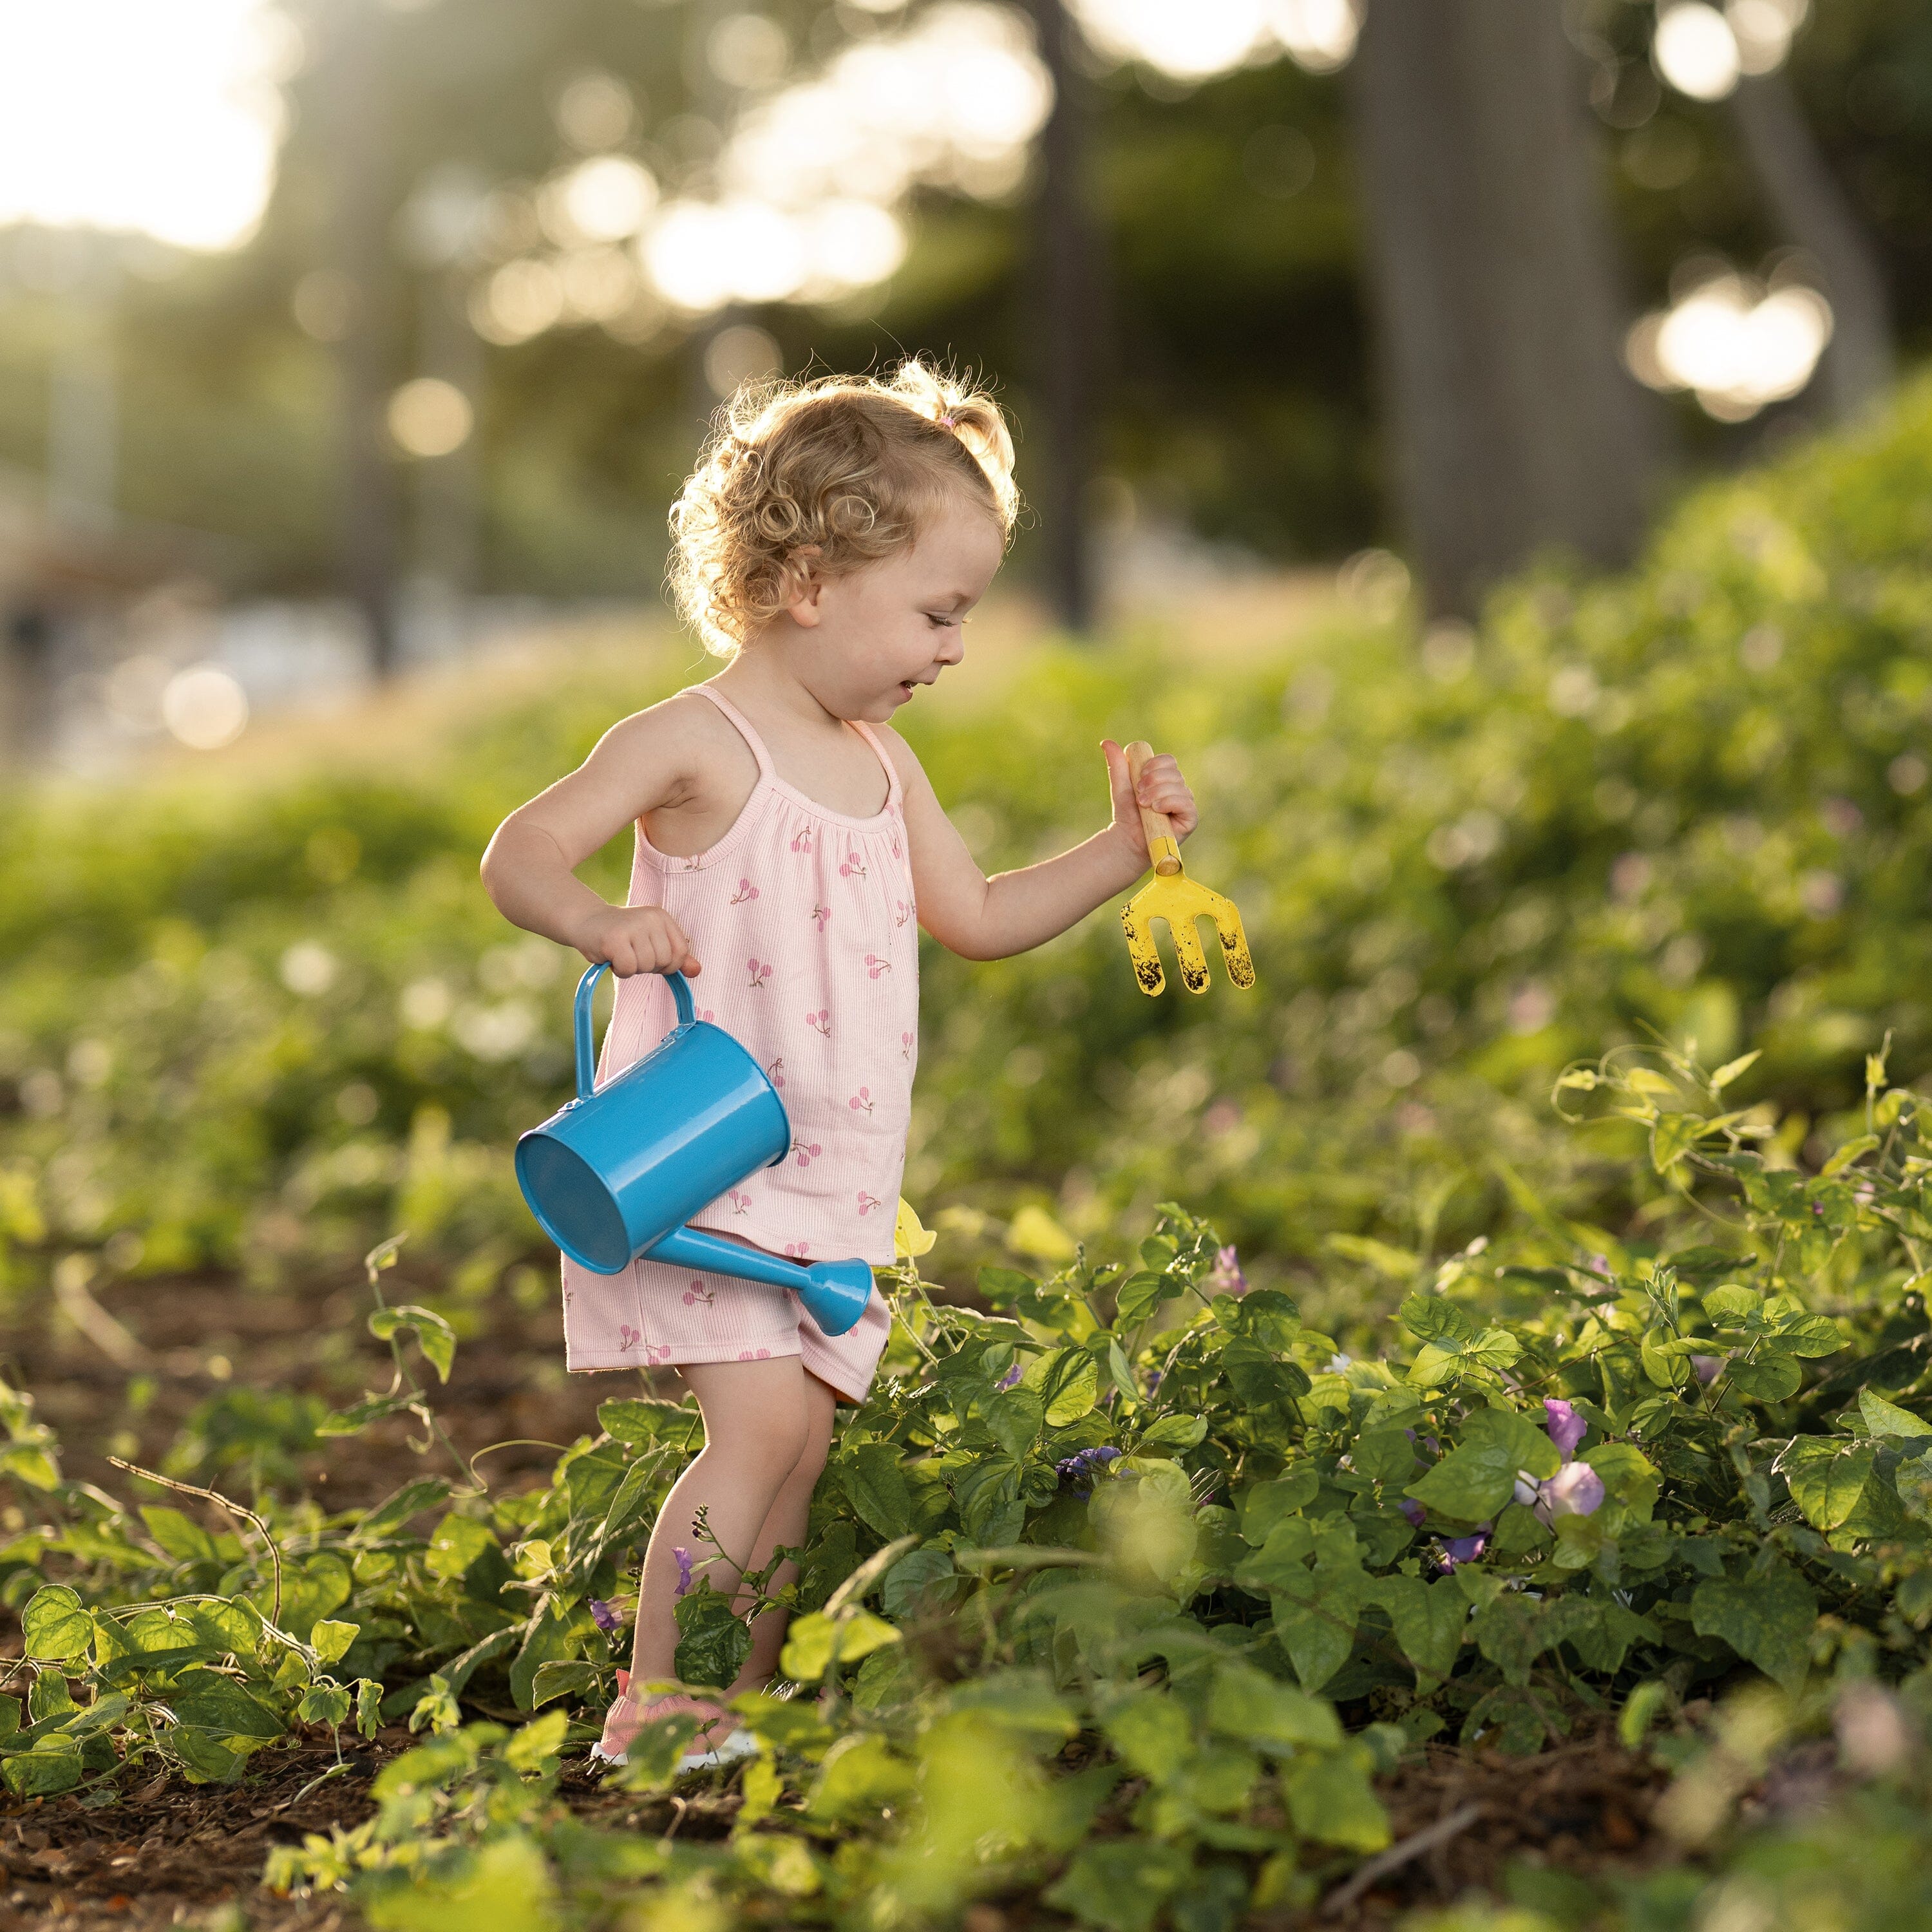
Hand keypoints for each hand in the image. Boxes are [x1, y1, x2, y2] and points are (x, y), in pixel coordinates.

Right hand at [575, 904, 701, 977]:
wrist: (585, 922)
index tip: (651, 957)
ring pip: (646, 967)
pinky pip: (628, 970)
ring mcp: (632, 927)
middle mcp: (650, 918)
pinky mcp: (614, 939)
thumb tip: (696, 971)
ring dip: (632, 968)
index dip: (668, 965)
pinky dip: (620, 971)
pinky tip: (611, 957)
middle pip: (664, 962)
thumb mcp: (651, 942)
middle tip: (630, 953)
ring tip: (620, 953)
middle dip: (647, 966)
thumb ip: (676, 957)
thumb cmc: (622, 936)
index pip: (681, 953)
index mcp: (662, 917)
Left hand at [1101, 739, 1197, 863]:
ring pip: (1178, 786)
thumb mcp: (1121, 786)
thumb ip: (1117, 764)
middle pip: (1173, 772)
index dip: (1154, 765)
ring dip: (1157, 793)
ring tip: (1143, 805)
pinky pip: (1185, 802)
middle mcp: (1180, 789)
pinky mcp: (1191, 818)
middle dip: (1152, 780)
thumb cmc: (1127, 813)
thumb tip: (1106, 742)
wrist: (1128, 839)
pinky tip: (1156, 809)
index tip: (1139, 776)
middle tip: (1138, 795)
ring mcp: (1186, 803)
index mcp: (1167, 778)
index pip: (1169, 760)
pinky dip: (1168, 802)